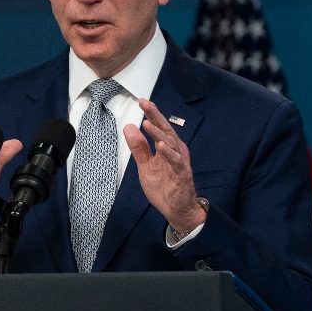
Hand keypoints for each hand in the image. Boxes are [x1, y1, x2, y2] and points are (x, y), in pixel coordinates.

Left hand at [124, 99, 203, 233]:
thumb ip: (139, 148)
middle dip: (155, 116)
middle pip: (165, 129)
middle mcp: (175, 150)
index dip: (151, 114)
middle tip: (145, 103)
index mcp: (166, 147)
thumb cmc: (164, 186)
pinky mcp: (182, 173)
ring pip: (170, 143)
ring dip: (159, 133)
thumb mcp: (145, 166)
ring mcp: (179, 161)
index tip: (142, 101)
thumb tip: (129, 127)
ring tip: (147, 124)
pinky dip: (169, 153)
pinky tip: (161, 146)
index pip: (158, 127)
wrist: (176, 209)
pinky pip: (176, 161)